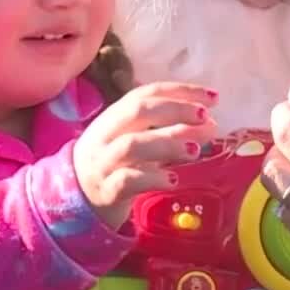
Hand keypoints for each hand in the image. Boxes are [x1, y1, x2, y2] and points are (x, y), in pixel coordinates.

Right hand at [74, 82, 218, 227]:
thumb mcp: (139, 141)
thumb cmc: (114, 163)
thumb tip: (209, 124)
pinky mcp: (106, 190)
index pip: (146, 93)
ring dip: (168, 144)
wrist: (76, 197)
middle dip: (175, 110)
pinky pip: (128, 180)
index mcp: (114, 116)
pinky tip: (173, 180)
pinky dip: (153, 177)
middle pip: (137, 111)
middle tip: (205, 117)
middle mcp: (106, 134)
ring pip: (133, 145)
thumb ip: (171, 131)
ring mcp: (103, 162)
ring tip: (195, 150)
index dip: (180, 91)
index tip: (213, 97)